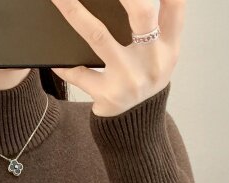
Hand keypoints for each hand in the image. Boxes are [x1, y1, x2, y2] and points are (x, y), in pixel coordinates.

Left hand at [47, 0, 184, 116]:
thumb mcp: (161, 55)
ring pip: (99, 36)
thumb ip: (158, 25)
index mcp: (168, 47)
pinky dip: (65, 66)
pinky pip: (80, 74)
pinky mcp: (108, 94)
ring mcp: (128, 78)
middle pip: (141, 14)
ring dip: (75, 13)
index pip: (175, 7)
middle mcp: (151, 61)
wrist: (137, 125)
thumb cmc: (145, 79)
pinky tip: (53, 60)